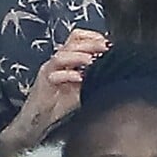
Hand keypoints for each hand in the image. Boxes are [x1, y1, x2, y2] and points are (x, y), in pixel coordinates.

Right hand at [0, 30, 109, 156]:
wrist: (42, 118)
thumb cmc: (63, 103)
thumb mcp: (84, 86)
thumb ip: (95, 75)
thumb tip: (114, 69)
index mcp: (70, 57)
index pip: (79, 37)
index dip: (93, 37)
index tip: (108, 43)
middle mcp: (59, 59)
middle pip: (72, 42)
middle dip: (90, 43)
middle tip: (104, 48)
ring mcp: (50, 68)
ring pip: (62, 55)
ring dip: (79, 56)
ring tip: (92, 61)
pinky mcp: (43, 81)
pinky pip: (54, 73)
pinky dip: (68, 74)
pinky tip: (80, 78)